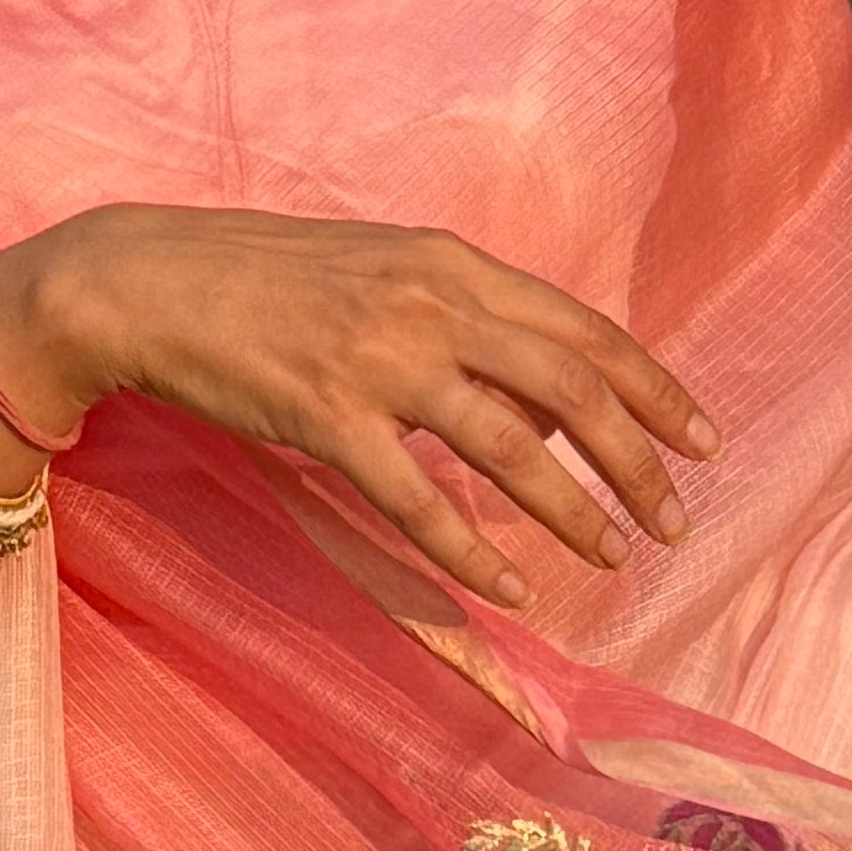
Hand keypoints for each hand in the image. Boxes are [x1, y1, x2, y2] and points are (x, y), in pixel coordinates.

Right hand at [0, 201, 717, 609]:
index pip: (582, 328)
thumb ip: (459, 311)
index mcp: (449, 263)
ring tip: (612, 554)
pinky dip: (472, 550)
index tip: (701, 440)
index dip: (653, 388)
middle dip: (637, 460)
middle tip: (672, 519)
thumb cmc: (264, 277)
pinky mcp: (325, 415)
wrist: (149, 280)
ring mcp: (377, 359)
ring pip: (509, 446)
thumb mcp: (379, 267)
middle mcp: (429, 303)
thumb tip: (538, 385)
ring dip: (573, 510)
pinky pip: (418, 499)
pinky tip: (510, 587)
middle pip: (570, 387)